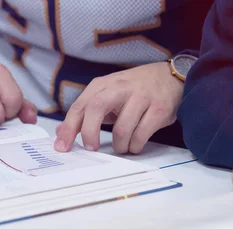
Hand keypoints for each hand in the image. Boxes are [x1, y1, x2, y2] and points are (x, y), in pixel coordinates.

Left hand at [54, 62, 182, 153]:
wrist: (171, 77)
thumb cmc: (134, 90)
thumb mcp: (108, 94)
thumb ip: (86, 112)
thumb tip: (61, 132)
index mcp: (104, 85)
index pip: (80, 105)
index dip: (69, 127)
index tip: (62, 147)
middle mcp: (121, 88)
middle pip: (96, 108)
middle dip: (90, 133)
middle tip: (92, 148)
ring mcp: (141, 98)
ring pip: (122, 129)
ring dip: (120, 145)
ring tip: (123, 147)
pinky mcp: (159, 109)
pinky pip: (141, 135)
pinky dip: (135, 146)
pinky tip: (135, 145)